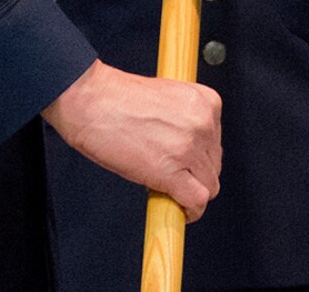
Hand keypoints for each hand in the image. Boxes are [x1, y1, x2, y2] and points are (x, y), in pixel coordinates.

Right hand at [41, 60, 221, 219]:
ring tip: (168, 187)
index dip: (200, 156)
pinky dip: (190, 211)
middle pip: (214, 165)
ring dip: (190, 191)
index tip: (189, 163)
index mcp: (206, 101)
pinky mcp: (172, 172)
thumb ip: (185, 119)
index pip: (216, 141)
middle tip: (173, 174)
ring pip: (208, 185)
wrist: (92, 101)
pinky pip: (196, 201)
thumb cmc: (117, 98)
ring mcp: (189, 148)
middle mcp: (203, 122)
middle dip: (195, 173)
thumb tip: (190, 149)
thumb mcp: (167, 98)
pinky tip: (178, 208)